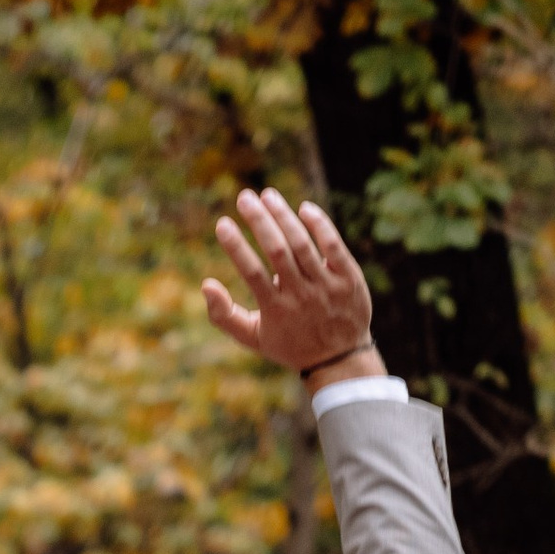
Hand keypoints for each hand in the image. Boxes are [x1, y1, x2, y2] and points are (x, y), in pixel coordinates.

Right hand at [201, 187, 378, 382]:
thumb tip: (205, 284)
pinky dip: (320, 225)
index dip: (236, 246)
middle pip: (278, 251)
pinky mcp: (349, 278)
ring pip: (303, 245)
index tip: (222, 223)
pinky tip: (304, 208)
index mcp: (275, 309)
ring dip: (284, 216)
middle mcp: (301, 295)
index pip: (252, 272)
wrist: (339, 358)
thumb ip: (224, 315)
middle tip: (244, 197)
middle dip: (259, 221)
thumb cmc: (290, 344)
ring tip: (267, 195)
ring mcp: (326, 286)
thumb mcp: (253, 338)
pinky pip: (333, 246)